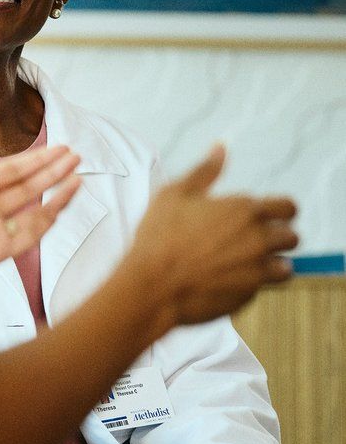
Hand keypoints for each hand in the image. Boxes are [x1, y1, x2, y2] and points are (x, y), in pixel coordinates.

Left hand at [0, 95, 80, 272]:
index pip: (12, 171)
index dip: (36, 159)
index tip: (59, 147)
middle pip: (26, 187)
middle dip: (52, 171)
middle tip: (76, 155)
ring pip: (33, 209)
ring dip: (56, 192)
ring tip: (78, 175)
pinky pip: (29, 234)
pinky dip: (48, 218)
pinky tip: (63, 200)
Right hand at [131, 145, 296, 327]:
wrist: (151, 286)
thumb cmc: (159, 237)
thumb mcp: (176, 194)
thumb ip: (205, 170)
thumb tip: (221, 147)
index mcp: (244, 210)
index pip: (288, 207)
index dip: (280, 211)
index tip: (268, 216)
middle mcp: (258, 239)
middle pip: (292, 238)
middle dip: (278, 238)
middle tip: (252, 240)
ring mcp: (256, 270)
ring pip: (285, 267)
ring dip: (271, 264)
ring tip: (245, 263)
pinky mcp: (248, 296)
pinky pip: (262, 289)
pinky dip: (251, 284)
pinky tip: (226, 280)